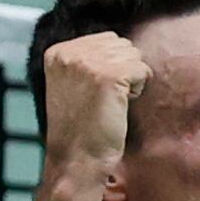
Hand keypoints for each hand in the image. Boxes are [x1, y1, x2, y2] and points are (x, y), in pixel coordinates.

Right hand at [35, 32, 149, 200]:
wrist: (77, 161)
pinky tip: (119, 107)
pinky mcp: (109, 75)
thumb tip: (121, 45)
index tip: (94, 93)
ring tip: (110, 103)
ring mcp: (88, 62)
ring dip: (131, 80)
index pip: (106, 39)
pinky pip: (142, 70)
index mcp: (57, 52)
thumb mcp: (72, 85)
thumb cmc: (81, 130)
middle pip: (121, 44)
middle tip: (104, 100)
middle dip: (122, 70)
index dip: (111, 66)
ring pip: (134, 55)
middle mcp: (70, 52)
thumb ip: (87, 60)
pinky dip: (138, 90)